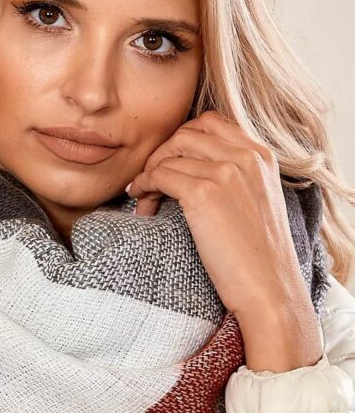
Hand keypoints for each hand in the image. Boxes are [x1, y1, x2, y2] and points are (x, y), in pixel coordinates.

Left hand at [125, 110, 322, 370]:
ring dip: (149, 172)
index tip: (171, 164)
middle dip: (162, 154)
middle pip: (186, 133)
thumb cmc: (259, 256)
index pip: (211, 123)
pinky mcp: (204, 193)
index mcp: (261, 155)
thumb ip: (236, 175)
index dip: (183, 141)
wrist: (270, 289)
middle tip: (152, 182)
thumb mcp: (257, 201)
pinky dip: (143, 186)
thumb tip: (189, 167)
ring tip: (145, 198)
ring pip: (169, 154)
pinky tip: (141, 202)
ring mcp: (226, 172)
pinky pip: (159, 175)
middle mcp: (246, 156)